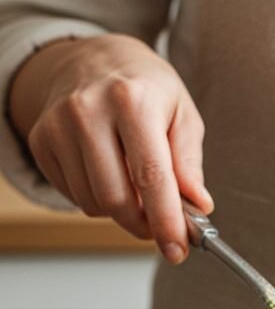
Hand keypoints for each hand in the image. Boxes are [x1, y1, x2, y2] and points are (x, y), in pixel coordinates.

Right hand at [10, 34, 211, 261]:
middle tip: (160, 226)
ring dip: (120, 211)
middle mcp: (89, 110)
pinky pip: (73, 195)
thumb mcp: (182, 114)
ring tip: (135, 187)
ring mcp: (58, 125)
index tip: (177, 249)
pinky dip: (96, 198)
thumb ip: (189, 163)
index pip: (150, 176)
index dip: (165, 220)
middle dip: (143, 224)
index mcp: (133, 100)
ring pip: (92, 202)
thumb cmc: (145, 88)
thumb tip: (198, 205)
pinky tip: (108, 172)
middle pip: (116, 197)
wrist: (94, 59)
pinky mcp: (41, 139)